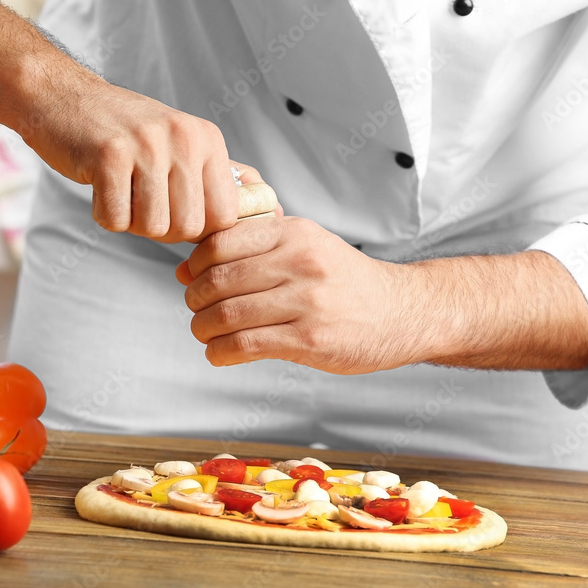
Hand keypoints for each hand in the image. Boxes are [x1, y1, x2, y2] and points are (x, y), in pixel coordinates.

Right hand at [26, 82, 238, 241]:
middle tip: (140, 204)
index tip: (176, 215)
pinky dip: (105, 215)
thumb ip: (208, 179)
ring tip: (120, 191)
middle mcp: (184, 138)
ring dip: (132, 222)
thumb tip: (252, 216)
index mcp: (207, 138)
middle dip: (162, 229)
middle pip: (189, 227)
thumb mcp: (178, 143)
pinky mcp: (108, 155)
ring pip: (154, 227)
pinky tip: (100, 187)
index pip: (225, 215)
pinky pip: (116, 220)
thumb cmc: (123, 132)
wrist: (62, 95)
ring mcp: (147, 144)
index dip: (199, 229)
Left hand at [176, 217, 419, 372]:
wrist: (401, 312)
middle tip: (198, 311)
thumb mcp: (308, 245)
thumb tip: (186, 268)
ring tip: (207, 334)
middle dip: (195, 300)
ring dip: (203, 329)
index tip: (193, 279)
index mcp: (295, 233)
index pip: (220, 242)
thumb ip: (255, 249)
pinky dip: (220, 353)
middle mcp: (301, 262)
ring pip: (227, 314)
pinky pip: (245, 345)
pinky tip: (220, 354)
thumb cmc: (346, 281)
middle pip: (218, 280)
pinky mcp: (310, 340)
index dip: (196, 264)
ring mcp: (307, 301)